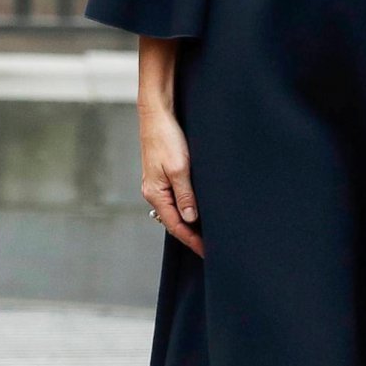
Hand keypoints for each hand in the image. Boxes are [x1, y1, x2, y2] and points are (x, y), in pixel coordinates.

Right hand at [138, 100, 202, 256]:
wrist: (157, 114)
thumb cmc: (166, 138)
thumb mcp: (179, 168)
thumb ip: (185, 195)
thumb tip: (191, 220)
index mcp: (155, 193)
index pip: (175, 226)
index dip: (192, 240)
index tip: (208, 252)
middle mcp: (154, 192)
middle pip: (173, 221)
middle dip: (191, 235)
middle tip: (211, 247)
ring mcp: (157, 184)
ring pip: (174, 210)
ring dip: (189, 222)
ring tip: (207, 233)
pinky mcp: (162, 175)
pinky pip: (175, 199)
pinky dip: (186, 208)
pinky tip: (197, 210)